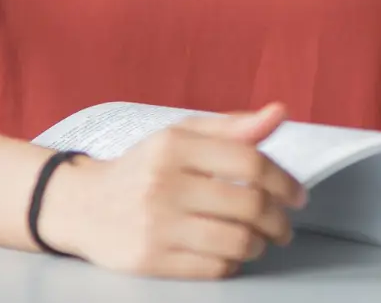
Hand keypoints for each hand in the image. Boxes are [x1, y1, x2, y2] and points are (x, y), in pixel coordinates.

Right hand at [39, 103, 307, 277]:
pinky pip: (213, 267)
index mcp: (175, 146)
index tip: (297, 195)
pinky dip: (233, 263)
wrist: (82, 206)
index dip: (283, 180)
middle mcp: (164, 183)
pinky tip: (232, 254)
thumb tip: (279, 113)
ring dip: (260, 244)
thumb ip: (232, 127)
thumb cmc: (144, 168)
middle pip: (248, 204)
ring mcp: (155, 225)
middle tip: (284, 226)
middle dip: (278, 219)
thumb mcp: (181, 136)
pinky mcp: (149, 261)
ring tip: (262, 241)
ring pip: (236, 241)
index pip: (249, 160)